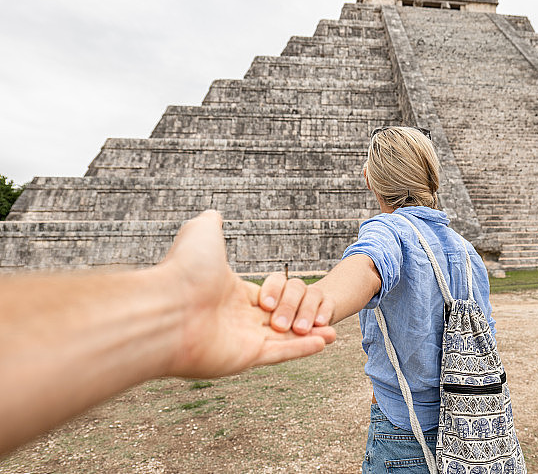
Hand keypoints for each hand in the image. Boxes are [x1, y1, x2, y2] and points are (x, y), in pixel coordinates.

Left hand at [159, 211, 335, 376]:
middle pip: (275, 321)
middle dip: (300, 319)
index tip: (303, 292)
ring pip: (283, 340)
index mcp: (227, 295)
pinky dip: (304, 349)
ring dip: (309, 337)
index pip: (263, 297)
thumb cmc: (183, 271)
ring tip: (333, 333)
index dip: (283, 295)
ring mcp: (239, 341)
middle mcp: (233, 320)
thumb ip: (212, 225)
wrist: (168, 306)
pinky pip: (282, 354)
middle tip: (322, 317)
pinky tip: (326, 341)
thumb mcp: (201, 233)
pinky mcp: (245, 358)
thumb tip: (213, 214)